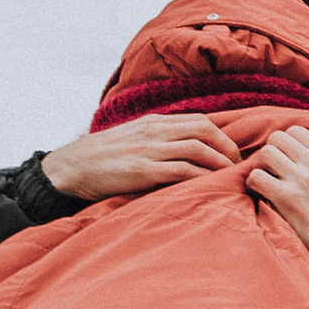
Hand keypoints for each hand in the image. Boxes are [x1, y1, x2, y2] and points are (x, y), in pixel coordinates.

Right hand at [39, 114, 244, 202]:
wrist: (70, 168)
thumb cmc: (101, 158)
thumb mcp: (131, 139)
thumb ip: (156, 141)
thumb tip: (183, 153)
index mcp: (153, 123)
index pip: (198, 120)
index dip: (222, 136)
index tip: (233, 153)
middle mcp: (154, 132)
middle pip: (204, 130)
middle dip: (227, 147)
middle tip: (238, 166)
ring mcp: (148, 150)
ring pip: (197, 149)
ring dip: (219, 163)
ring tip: (230, 177)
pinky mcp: (142, 171)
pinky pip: (180, 171)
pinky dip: (200, 178)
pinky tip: (210, 187)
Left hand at [243, 117, 308, 285]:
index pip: (295, 131)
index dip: (286, 145)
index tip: (286, 162)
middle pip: (276, 139)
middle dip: (271, 154)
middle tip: (273, 173)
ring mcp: (300, 180)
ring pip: (264, 154)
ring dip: (261, 168)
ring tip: (267, 184)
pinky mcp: (286, 199)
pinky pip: (256, 177)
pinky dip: (253, 185)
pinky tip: (262, 197)